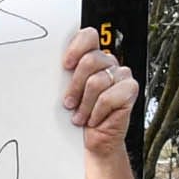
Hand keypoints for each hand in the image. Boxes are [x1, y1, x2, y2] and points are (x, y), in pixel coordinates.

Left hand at [59, 29, 137, 160]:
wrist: (91, 142)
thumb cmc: (78, 118)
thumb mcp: (65, 93)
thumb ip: (64, 75)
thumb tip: (49, 66)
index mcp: (92, 58)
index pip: (88, 36)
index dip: (76, 47)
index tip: (65, 65)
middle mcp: (108, 64)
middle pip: (90, 60)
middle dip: (75, 85)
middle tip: (69, 102)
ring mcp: (121, 76)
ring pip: (97, 81)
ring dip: (85, 105)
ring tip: (81, 116)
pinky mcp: (130, 90)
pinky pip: (108, 97)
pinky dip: (97, 112)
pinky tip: (95, 118)